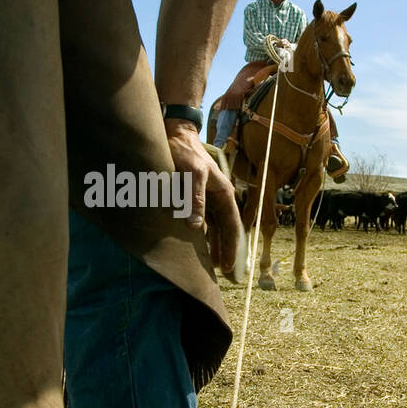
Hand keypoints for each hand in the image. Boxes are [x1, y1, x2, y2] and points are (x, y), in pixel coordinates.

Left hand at [164, 118, 241, 271]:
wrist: (174, 135)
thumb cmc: (185, 152)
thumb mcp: (192, 174)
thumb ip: (194, 199)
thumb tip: (196, 228)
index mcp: (223, 193)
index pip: (232, 225)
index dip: (230, 246)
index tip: (228, 266)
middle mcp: (218, 197)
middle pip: (225, 229)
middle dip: (225, 250)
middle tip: (224, 272)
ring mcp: (207, 197)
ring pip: (214, 227)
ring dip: (214, 245)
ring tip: (212, 265)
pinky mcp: (194, 196)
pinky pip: (201, 220)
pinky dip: (201, 235)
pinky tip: (198, 245)